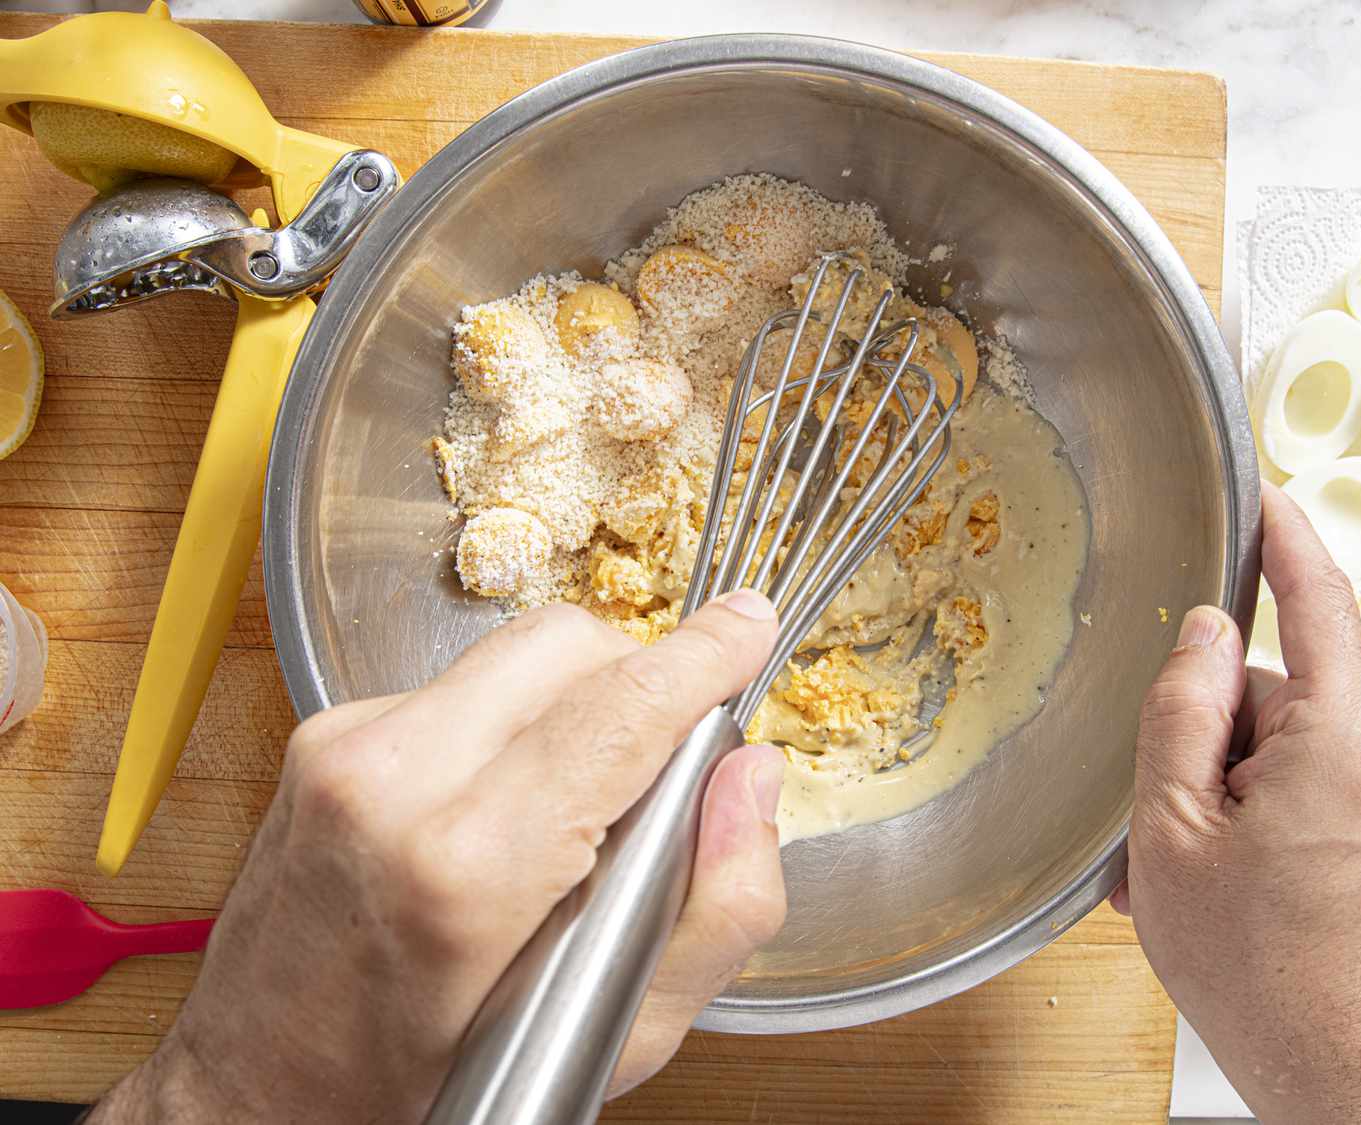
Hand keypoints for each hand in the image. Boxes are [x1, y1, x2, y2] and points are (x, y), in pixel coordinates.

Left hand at [90, 592, 787, 1123]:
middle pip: (566, 646)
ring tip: (580, 791)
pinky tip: (505, 798)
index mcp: (466, 867)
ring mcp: (343, 749)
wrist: (264, 1088)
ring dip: (574, 697)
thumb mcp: (616, 1039)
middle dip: (639, 675)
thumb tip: (751, 779)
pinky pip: (457, 683)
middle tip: (663, 753)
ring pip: (511, 653)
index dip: (702, 657)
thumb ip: (720, 907)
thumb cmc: (429, 1081)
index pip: (618, 710)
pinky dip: (508, 719)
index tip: (749, 625)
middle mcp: (391, 781)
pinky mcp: (323, 736)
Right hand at [1114, 483, 1360, 1123]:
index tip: (1261, 494)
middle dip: (1202, 732)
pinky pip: (1291, 778)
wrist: (1325, 1058)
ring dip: (1211, 784)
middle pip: (1269, 687)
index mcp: (1337, 741)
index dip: (1285, 539)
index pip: (1318, 602)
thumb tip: (1202, 633)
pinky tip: (1206, 870)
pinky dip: (1239, 810)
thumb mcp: (1174, 827)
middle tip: (1156, 811)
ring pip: (1269, 739)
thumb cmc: (1254, 964)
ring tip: (1176, 860)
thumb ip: (1182, 711)